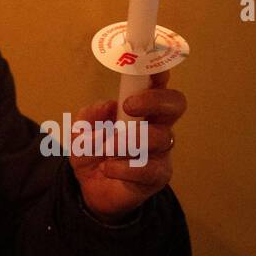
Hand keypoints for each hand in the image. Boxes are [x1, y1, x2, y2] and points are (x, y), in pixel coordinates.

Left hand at [70, 70, 185, 222]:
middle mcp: (157, 126)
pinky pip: (150, 168)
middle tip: (129, 106)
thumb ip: (89, 116)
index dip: (159, 72)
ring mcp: (161, 151)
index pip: (158, 85)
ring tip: (107, 147)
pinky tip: (109, 168)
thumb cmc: (93, 152)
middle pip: (175, 104)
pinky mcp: (158, 176)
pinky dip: (124, 167)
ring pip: (160, 137)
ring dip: (128, 140)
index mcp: (142, 109)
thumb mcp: (81, 131)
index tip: (149, 65)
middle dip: (154, 100)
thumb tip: (108, 106)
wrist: (90, 189)